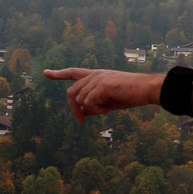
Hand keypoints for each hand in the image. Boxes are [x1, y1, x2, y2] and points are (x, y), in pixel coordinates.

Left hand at [44, 68, 163, 117]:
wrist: (147, 89)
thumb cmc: (131, 95)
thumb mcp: (109, 101)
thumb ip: (95, 104)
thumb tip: (82, 112)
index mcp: (96, 75)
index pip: (73, 72)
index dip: (58, 74)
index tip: (46, 73)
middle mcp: (95, 74)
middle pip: (71, 92)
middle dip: (74, 109)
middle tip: (82, 121)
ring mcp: (98, 78)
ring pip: (79, 99)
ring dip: (89, 110)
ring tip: (105, 110)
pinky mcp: (102, 84)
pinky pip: (88, 102)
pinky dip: (96, 110)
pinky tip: (107, 110)